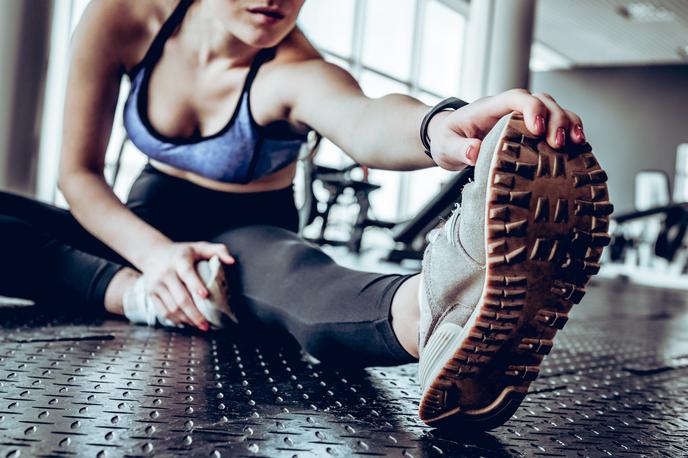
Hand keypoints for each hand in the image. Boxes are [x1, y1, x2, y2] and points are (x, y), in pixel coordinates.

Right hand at [141, 242, 234, 329]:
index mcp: (180, 259)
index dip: (196, 285)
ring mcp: (156, 284)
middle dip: (194, 314)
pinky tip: (186, 323)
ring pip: (172, 308)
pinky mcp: (151, 293)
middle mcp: (166, 272)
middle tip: (206, 324)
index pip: (187, 273)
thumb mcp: (200, 247)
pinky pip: (163, 311)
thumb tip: (232, 261)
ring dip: (186, 320)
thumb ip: (218, 250)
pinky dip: (175, 320)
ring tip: (199, 325)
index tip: (205, 295)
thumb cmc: (183, 252)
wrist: (154, 254)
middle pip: (180, 297)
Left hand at [427, 88, 586, 170]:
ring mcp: (522, 118)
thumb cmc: (446, 140)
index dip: (532, 108)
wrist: (446, 140)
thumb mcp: (445, 147)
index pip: (516, 97)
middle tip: (559, 143)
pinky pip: (555, 126)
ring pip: (554, 110)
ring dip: (569, 123)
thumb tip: (474, 151)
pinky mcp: (529, 132)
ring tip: (578, 143)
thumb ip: (458, 149)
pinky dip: (569, 134)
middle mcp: (509, 109)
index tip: (538, 129)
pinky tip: (578, 150)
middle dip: (556, 118)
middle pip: (542, 101)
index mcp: (489, 108)